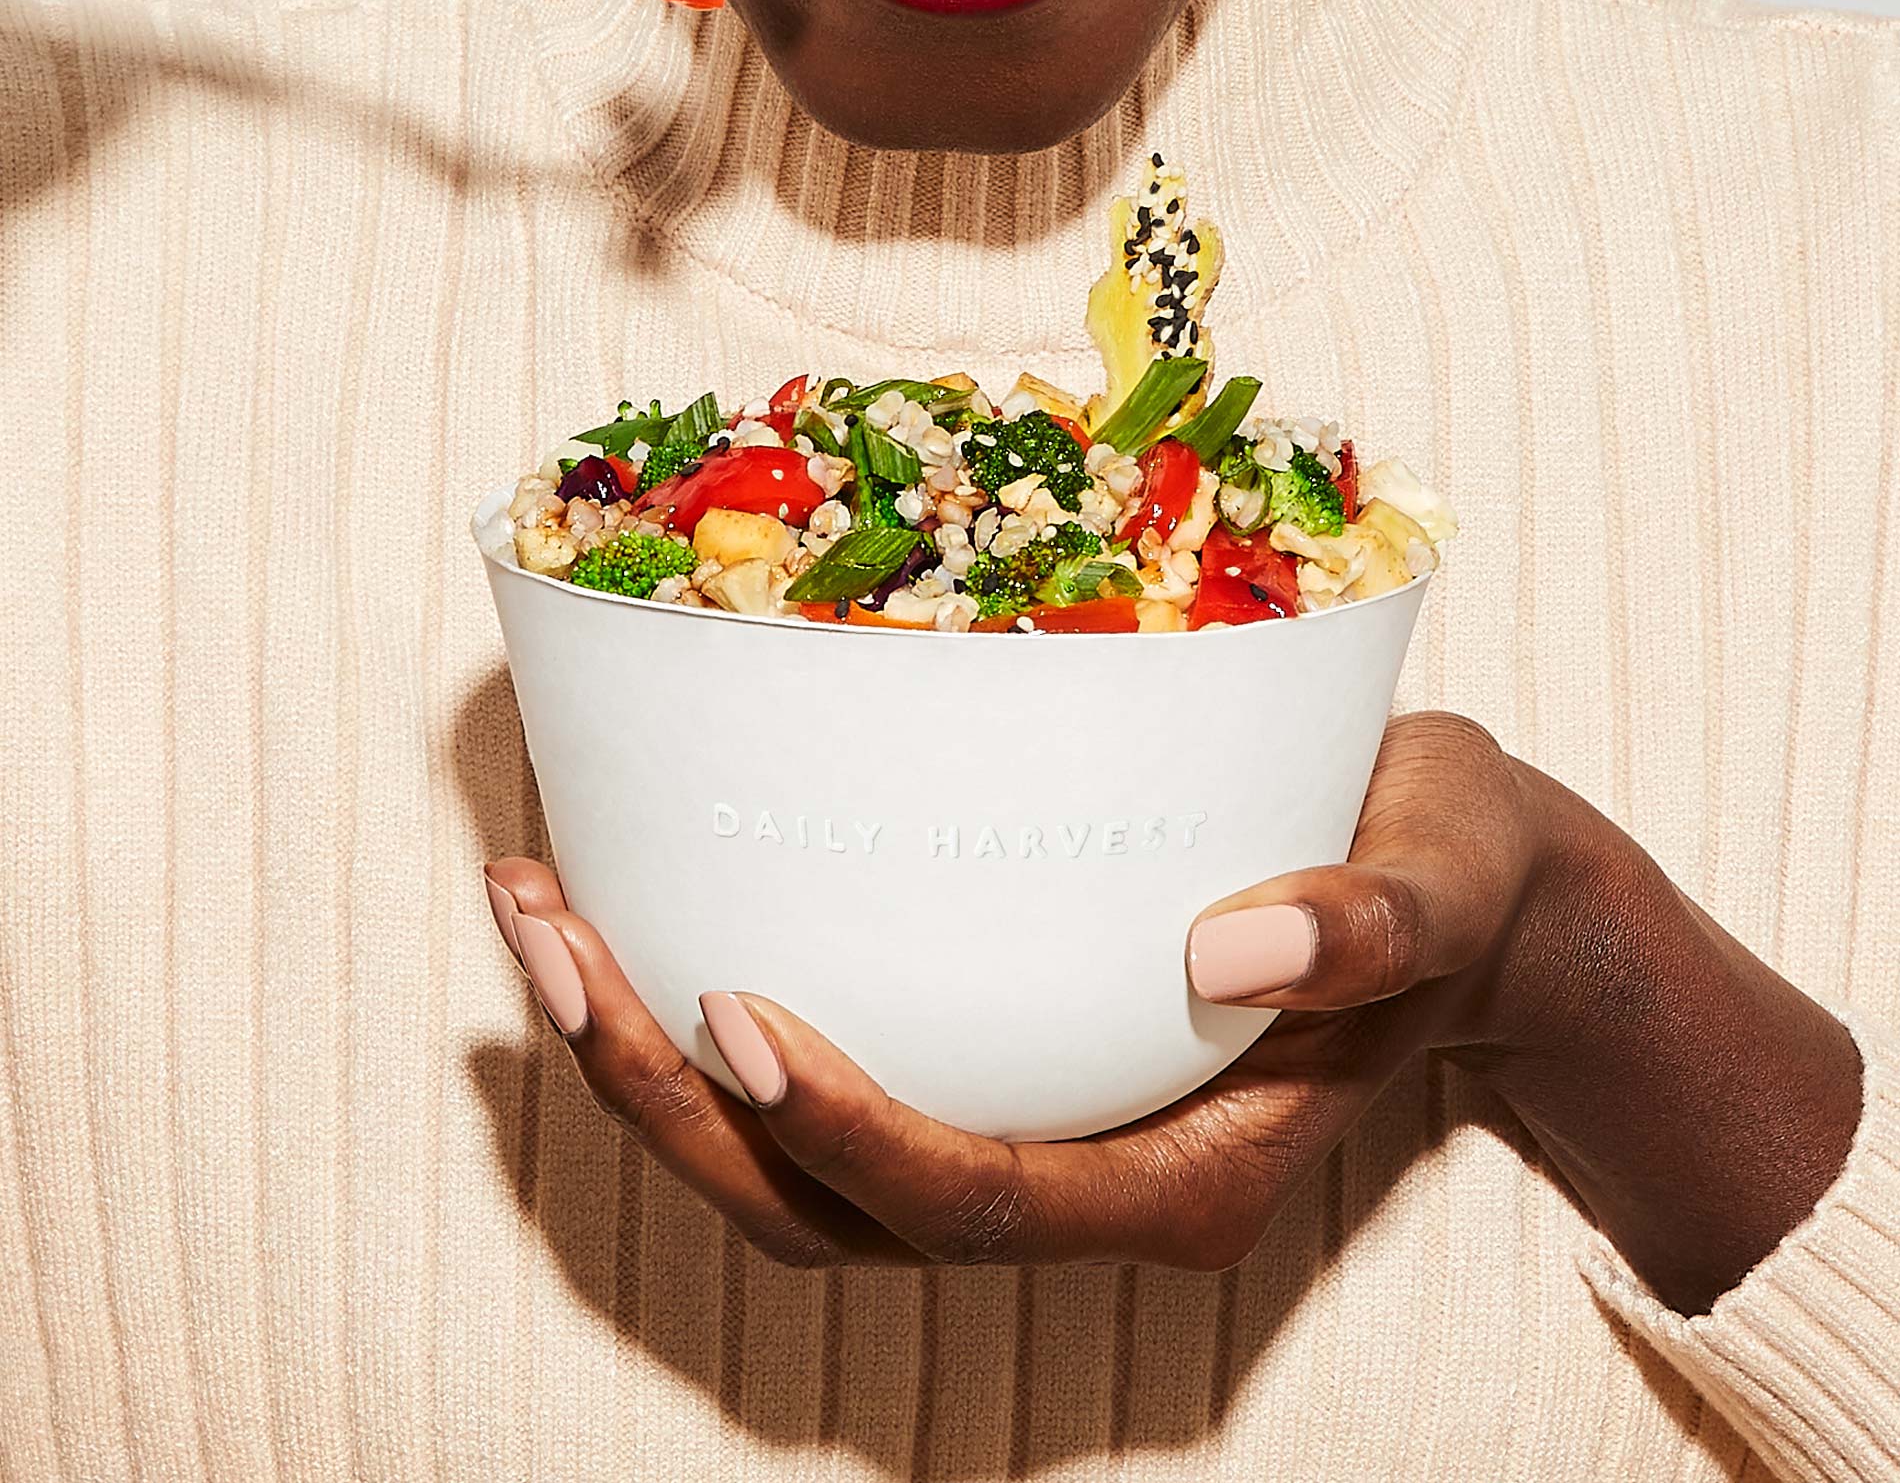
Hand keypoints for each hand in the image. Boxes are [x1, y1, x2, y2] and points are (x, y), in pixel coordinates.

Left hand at [482, 712, 1563, 1270]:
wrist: (1447, 887)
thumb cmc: (1445, 871)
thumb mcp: (1445, 874)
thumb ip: (1371, 926)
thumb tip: (1228, 957)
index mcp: (1185, 1178)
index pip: (980, 1204)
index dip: (846, 1133)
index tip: (729, 1012)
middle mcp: (1079, 1184)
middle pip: (832, 1215)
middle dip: (667, 1102)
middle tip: (551, 937)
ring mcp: (1020, 1135)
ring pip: (786, 1175)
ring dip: (639, 1063)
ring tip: (539, 912)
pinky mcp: (983, 1063)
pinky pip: (808, 1089)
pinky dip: (690, 1016)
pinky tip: (627, 903)